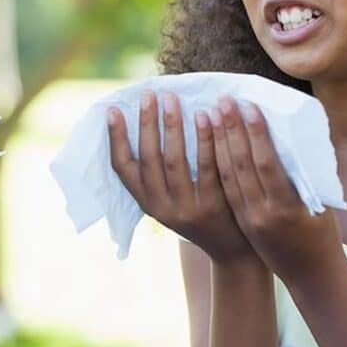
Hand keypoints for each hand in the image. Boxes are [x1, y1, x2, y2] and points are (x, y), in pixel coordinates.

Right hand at [108, 90, 255, 264]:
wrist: (233, 251)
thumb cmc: (202, 213)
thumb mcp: (173, 200)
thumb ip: (162, 174)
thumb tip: (152, 122)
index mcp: (148, 203)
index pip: (123, 169)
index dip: (116, 139)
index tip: (113, 110)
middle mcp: (162, 207)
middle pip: (149, 159)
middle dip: (147, 124)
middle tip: (149, 94)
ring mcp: (188, 208)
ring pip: (175, 161)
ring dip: (172, 126)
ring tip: (172, 99)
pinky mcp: (214, 206)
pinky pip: (208, 166)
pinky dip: (205, 138)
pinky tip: (206, 115)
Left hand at [208, 94, 344, 282]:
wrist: (310, 274)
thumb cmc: (323, 232)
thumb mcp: (320, 202)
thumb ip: (305, 173)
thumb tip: (294, 134)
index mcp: (287, 208)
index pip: (266, 164)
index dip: (256, 133)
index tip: (248, 105)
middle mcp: (262, 214)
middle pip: (241, 165)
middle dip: (231, 130)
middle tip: (223, 100)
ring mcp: (248, 218)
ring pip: (226, 175)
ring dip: (217, 142)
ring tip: (210, 114)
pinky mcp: (240, 220)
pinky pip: (224, 187)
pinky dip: (216, 161)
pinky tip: (210, 141)